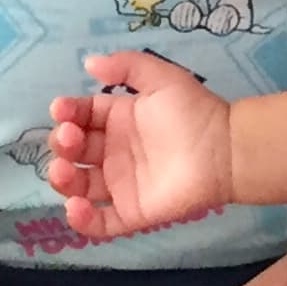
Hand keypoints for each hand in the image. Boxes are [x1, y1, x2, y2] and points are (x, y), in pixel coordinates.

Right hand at [46, 52, 237, 239]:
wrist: (225, 148)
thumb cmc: (194, 111)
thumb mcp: (162, 79)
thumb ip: (127, 66)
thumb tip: (88, 62)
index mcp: (118, 120)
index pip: (81, 117)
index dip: (67, 113)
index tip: (61, 109)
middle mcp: (113, 153)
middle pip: (74, 151)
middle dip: (63, 142)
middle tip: (70, 136)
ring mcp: (120, 184)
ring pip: (78, 186)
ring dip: (62, 179)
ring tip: (63, 169)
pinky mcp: (131, 212)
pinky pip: (99, 223)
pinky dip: (81, 220)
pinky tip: (75, 206)